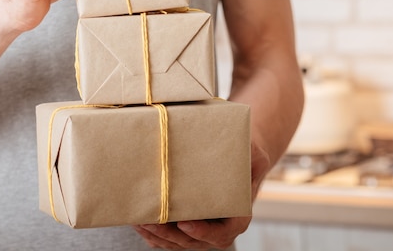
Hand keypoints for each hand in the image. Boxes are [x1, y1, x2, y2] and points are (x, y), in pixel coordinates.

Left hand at [132, 142, 270, 248]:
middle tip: (151, 222)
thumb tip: (236, 151)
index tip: (186, 224)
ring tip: (139, 221)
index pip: (222, 234)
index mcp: (237, 215)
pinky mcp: (186, 226)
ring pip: (177, 242)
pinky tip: (139, 222)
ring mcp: (201, 229)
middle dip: (170, 235)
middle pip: (193, 242)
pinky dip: (153, 234)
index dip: (204, 233)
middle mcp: (219, 227)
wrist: (239, 158)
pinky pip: (169, 237)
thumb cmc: (246, 155)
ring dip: (157, 236)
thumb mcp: (254, 153)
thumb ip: (249, 156)